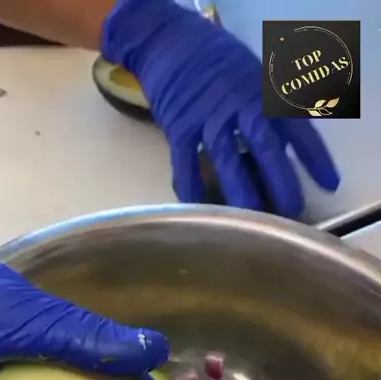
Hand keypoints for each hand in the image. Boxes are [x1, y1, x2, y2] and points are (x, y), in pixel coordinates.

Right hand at [102, 0, 339, 217]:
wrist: (170, 40)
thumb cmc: (216, 60)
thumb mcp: (253, 74)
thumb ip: (268, 107)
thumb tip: (286, 146)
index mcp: (263, 91)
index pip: (296, 126)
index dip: (315, 157)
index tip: (329, 183)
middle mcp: (239, 104)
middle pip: (266, 147)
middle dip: (282, 182)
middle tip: (292, 210)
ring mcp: (208, 117)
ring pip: (227, 160)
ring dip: (242, 192)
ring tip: (253, 220)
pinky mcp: (179, 126)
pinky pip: (185, 164)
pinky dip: (192, 189)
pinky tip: (200, 210)